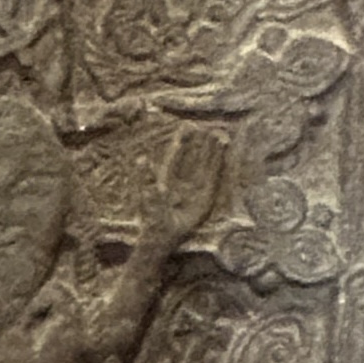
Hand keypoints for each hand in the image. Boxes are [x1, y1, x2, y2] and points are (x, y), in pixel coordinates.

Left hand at [148, 126, 226, 247]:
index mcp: (170, 180)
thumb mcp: (146, 193)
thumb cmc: (152, 216)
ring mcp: (196, 191)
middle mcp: (185, 184)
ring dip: (213, 153)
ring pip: (206, 167)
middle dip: (202, 145)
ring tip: (220, 137)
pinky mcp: (205, 199)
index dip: (183, 145)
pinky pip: (213, 180)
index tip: (188, 129)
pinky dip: (217, 168)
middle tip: (209, 128)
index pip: (178, 158)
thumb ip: (145, 175)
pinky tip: (222, 156)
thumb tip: (141, 157)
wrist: (161, 234)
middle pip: (196, 160)